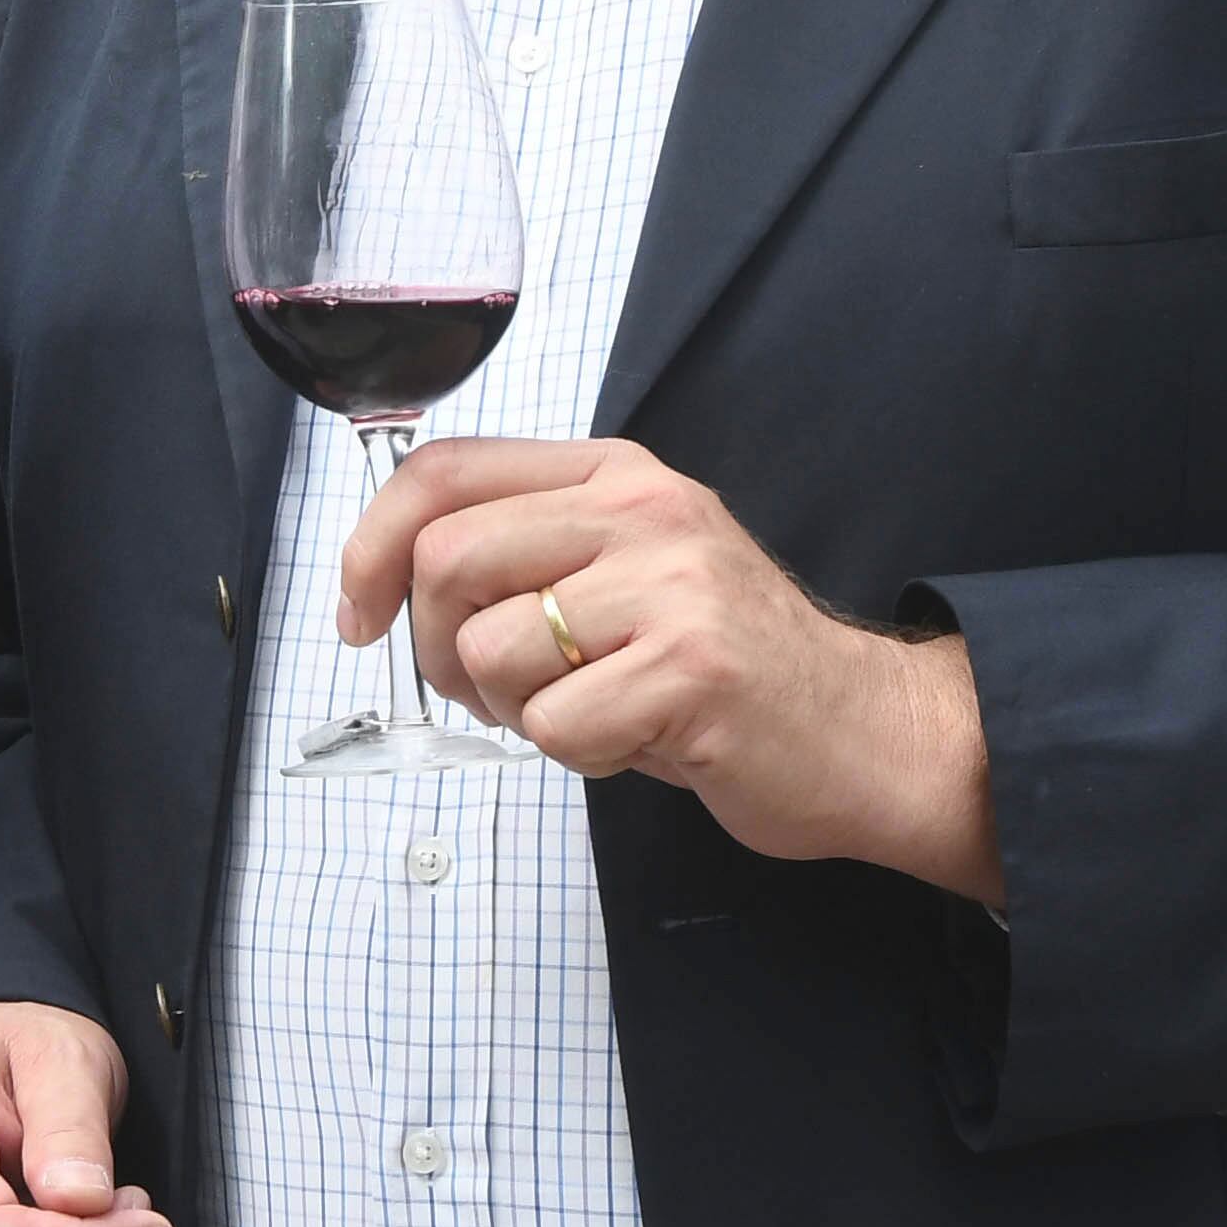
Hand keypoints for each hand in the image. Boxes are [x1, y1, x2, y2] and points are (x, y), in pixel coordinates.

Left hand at [343, 436, 1001, 901]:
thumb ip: (530, 552)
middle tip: (488, 689)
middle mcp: (643, 512)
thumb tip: (390, 578)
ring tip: (585, 711)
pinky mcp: (691, 669)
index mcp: (616, 476)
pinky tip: (635, 739)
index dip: (371, 547)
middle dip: (435, 647)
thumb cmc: (727, 667)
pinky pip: (553, 724)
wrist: (867, 730)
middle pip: (448, 558)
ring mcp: (671, 586)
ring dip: (511, 709)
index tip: (360, 614)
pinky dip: (573, 754)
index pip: (444, 472)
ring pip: (491, 648)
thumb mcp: (630, 572)